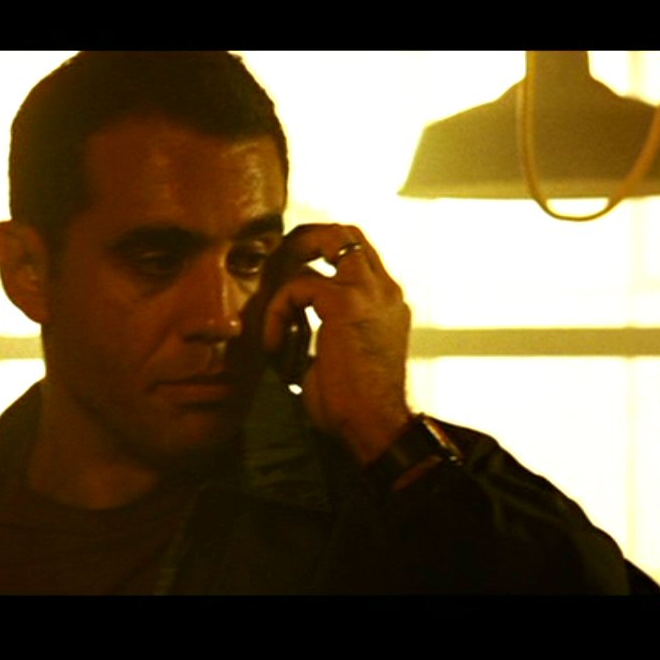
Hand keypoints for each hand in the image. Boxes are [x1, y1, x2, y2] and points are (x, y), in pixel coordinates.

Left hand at [261, 224, 412, 463]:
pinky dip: (277, 312)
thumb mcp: (338, 353)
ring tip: (273, 313)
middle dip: (304, 241)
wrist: (373, 426)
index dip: (320, 256)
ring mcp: (369, 292)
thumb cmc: (351, 405)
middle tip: (275, 270)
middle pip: (345, 233)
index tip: (287, 285)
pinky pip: (298, 285)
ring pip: (328, 239)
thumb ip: (322, 325)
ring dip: (291, 269)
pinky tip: (274, 346)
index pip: (356, 254)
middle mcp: (384, 290)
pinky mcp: (346, 302)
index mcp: (386, 303)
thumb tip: (287, 317)